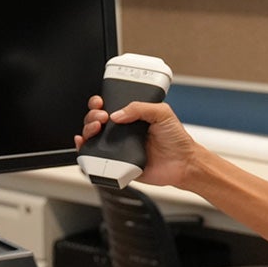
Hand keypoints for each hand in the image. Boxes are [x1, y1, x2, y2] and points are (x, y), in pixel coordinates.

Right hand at [74, 94, 196, 187]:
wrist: (183, 164)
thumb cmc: (177, 140)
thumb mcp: (162, 113)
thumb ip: (139, 108)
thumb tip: (116, 114)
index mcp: (132, 117)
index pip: (109, 107)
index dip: (99, 103)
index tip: (100, 102)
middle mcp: (123, 132)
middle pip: (96, 121)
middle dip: (92, 115)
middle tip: (101, 116)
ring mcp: (119, 148)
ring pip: (93, 138)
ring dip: (87, 130)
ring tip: (96, 128)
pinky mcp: (118, 164)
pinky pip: (96, 159)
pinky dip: (85, 151)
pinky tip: (84, 144)